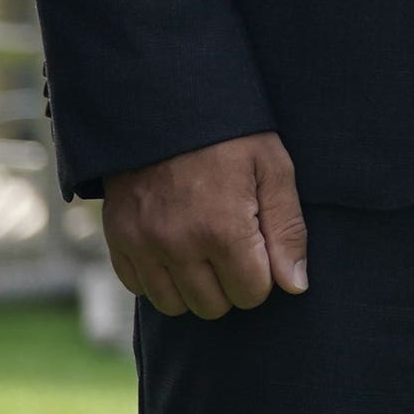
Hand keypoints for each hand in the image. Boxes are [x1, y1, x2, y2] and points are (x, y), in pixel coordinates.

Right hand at [103, 132, 307, 318]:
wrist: (167, 107)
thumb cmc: (232, 137)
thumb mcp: (274, 169)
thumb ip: (288, 230)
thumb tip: (295, 286)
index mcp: (222, 229)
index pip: (251, 293)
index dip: (265, 275)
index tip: (263, 248)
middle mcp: (178, 245)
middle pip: (214, 305)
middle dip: (232, 284)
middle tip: (237, 247)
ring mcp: (142, 245)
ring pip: (174, 305)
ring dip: (195, 287)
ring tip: (207, 250)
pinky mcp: (118, 240)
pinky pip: (139, 287)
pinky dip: (160, 278)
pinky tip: (177, 249)